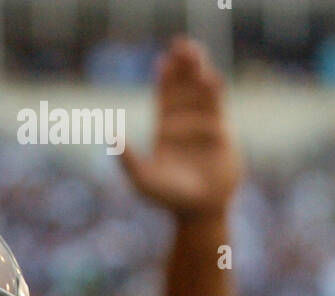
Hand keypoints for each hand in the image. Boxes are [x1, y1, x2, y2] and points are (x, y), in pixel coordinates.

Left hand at [119, 36, 242, 219]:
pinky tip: (209, 80)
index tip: (164, 59)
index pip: (166, 96)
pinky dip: (212, 96)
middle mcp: (187, 123)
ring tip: (194, 55)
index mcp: (166, 129)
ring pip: (203, 93)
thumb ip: (128, 158)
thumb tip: (111, 135)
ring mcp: (206, 127)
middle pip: (186, 86)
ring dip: (199, 74)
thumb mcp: (142, 179)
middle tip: (181, 44)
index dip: (167, 77)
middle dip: (185, 65)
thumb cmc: (168, 199)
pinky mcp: (223, 135)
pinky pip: (216, 110)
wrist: (198, 212)